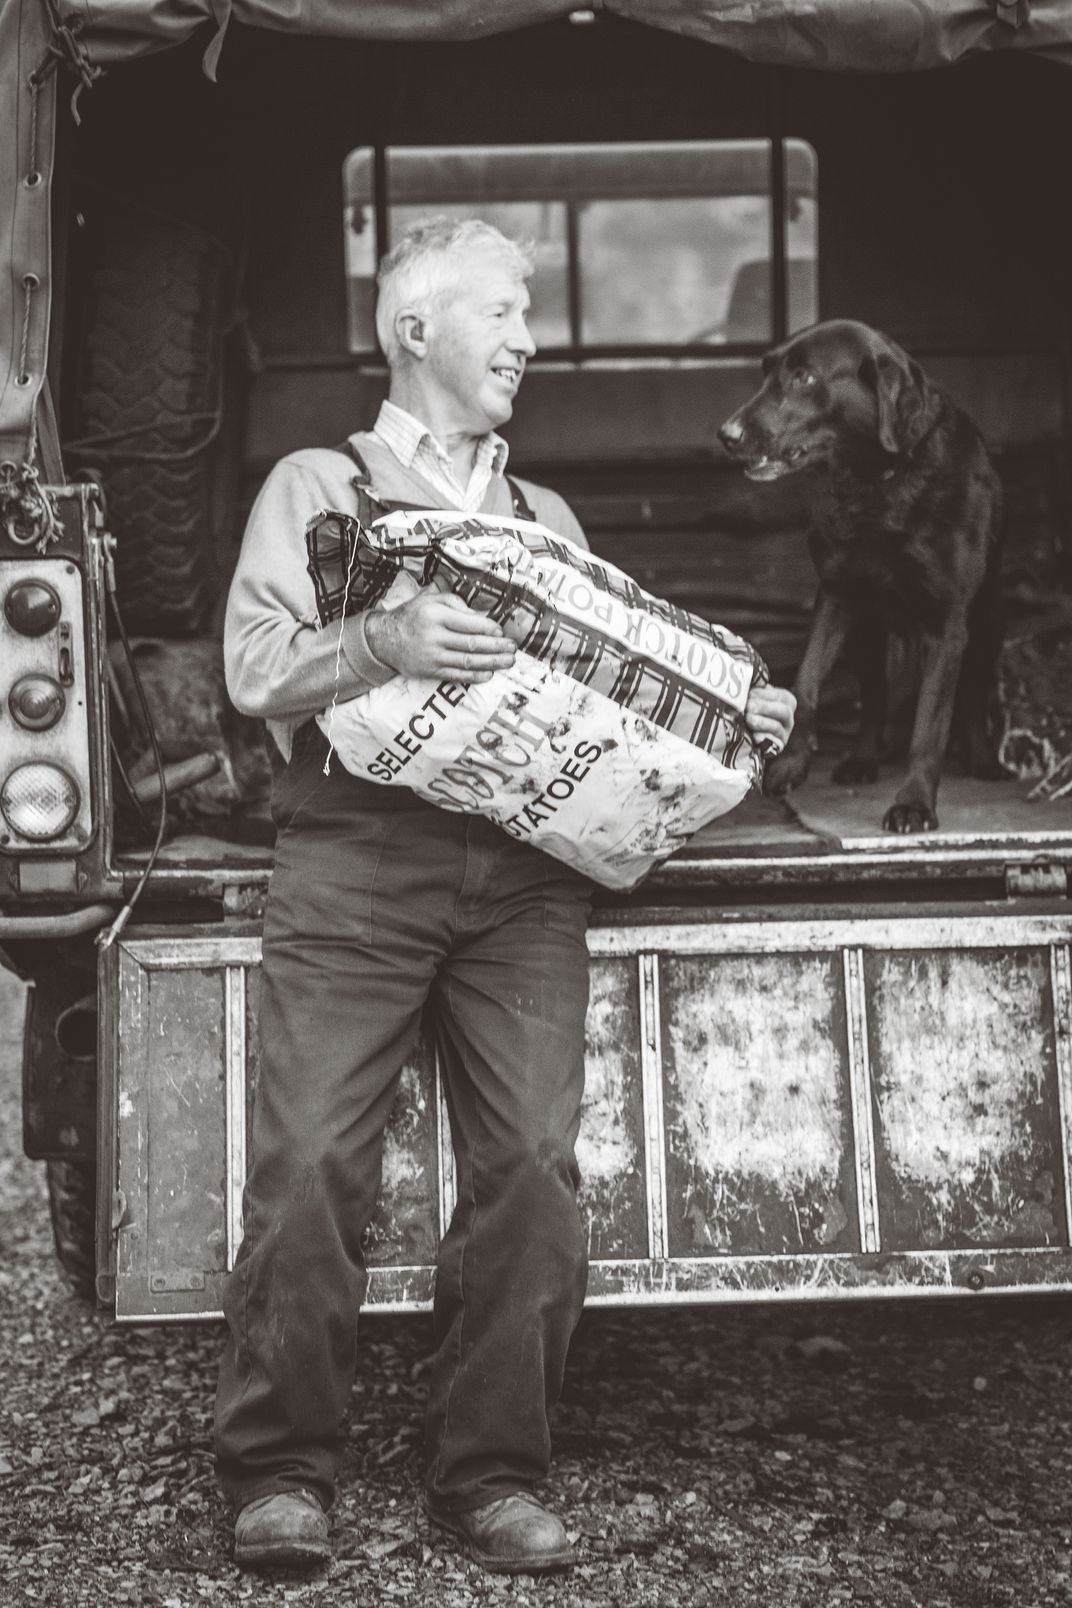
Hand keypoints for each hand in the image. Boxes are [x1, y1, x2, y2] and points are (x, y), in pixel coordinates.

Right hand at [366, 590, 515, 682]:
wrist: (384, 639)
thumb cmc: (412, 616)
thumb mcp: (431, 600)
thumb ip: (456, 604)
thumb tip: (481, 617)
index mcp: (436, 615)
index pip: (469, 623)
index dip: (489, 629)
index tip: (502, 632)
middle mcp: (434, 636)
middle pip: (472, 644)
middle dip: (496, 648)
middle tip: (513, 649)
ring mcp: (432, 656)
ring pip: (467, 662)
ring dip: (492, 663)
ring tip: (508, 662)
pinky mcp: (430, 671)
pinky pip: (457, 675)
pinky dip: (475, 676)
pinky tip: (489, 674)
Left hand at [744, 683, 795, 754]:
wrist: (740, 732)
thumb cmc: (746, 706)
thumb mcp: (752, 694)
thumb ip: (753, 684)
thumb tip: (750, 674)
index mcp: (785, 701)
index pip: (780, 696)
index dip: (765, 695)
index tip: (749, 694)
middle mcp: (788, 718)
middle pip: (782, 711)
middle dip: (765, 708)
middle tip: (748, 707)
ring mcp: (783, 734)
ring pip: (777, 727)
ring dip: (762, 722)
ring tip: (748, 719)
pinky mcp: (776, 748)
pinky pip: (774, 744)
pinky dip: (764, 739)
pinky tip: (755, 737)